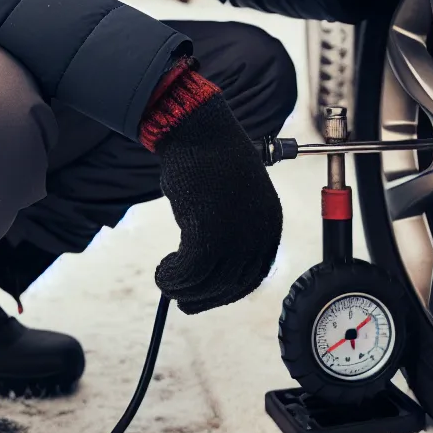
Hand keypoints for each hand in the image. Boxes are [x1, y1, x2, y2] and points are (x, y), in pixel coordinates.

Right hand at [150, 93, 282, 313]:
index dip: (227, 292)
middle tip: (182, 299)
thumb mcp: (234, 200)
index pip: (253, 275)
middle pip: (230, 284)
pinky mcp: (207, 232)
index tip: (207, 295)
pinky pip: (188, 271)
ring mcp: (235, 235)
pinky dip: (172, 277)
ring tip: (166, 280)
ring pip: (207, 281)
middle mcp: (258, 233)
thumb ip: (232, 230)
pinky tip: (162, 271)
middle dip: (204, 298)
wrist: (200, 132)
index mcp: (270, 225)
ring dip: (182, 287)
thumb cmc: (211, 161)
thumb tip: (211, 263)